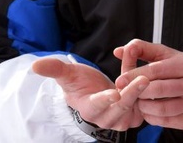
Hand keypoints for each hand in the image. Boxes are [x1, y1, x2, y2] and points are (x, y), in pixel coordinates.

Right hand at [32, 55, 149, 130]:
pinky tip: (148, 71)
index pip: (98, 105)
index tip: (114, 93)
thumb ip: (54, 70)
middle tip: (143, 79)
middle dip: (131, 93)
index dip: (105, 99)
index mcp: (89, 109)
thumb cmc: (80, 84)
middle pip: (121, 107)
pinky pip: (143, 100)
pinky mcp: (134, 114)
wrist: (93, 92)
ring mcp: (121, 117)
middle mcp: (106, 117)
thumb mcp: (67, 75)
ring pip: (134, 105)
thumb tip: (34, 65)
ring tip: (148, 75)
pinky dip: (145, 87)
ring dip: (141, 90)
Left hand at [113, 39, 182, 129]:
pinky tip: (148, 110)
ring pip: (160, 108)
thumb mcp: (168, 56)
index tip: (119, 80)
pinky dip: (151, 117)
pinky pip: (165, 121)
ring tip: (138, 101)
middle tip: (127, 93)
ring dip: (143, 106)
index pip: (156, 70)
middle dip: (138, 92)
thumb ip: (143, 50)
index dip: (135, 75)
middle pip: (157, 90)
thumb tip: (118, 51)